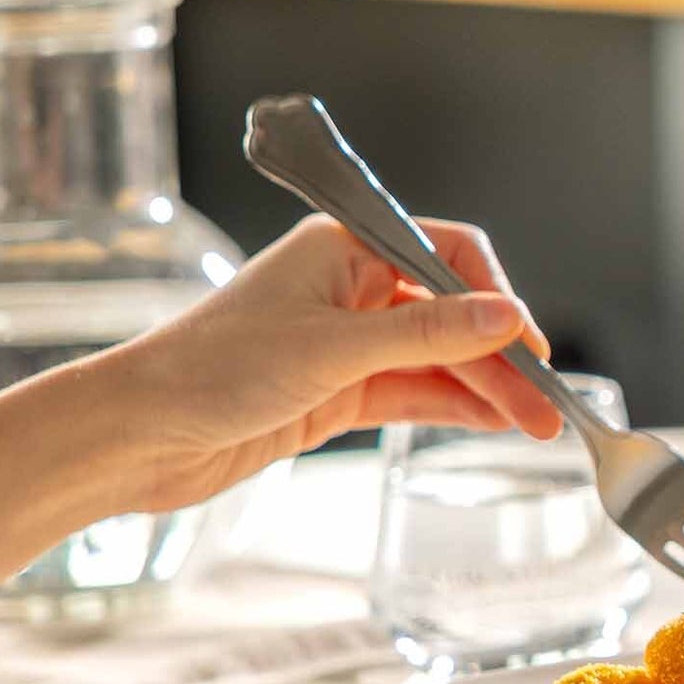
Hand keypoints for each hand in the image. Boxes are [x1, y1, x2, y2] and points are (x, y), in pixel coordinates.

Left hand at [107, 215, 562, 511]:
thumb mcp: (333, 348)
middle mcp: (350, 288)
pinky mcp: (335, 392)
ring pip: (439, 359)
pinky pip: (413, 392)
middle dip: (501, 358)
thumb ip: (428, 334)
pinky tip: (492, 423)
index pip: (448, 254)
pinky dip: (453, 408)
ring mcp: (345, 342)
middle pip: (452, 314)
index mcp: (345, 248)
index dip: (497, 296)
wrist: (135, 436)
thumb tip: (508, 317)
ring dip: (486, 389)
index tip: (532, 344)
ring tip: (536, 425)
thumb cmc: (211, 370)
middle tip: (548, 404)